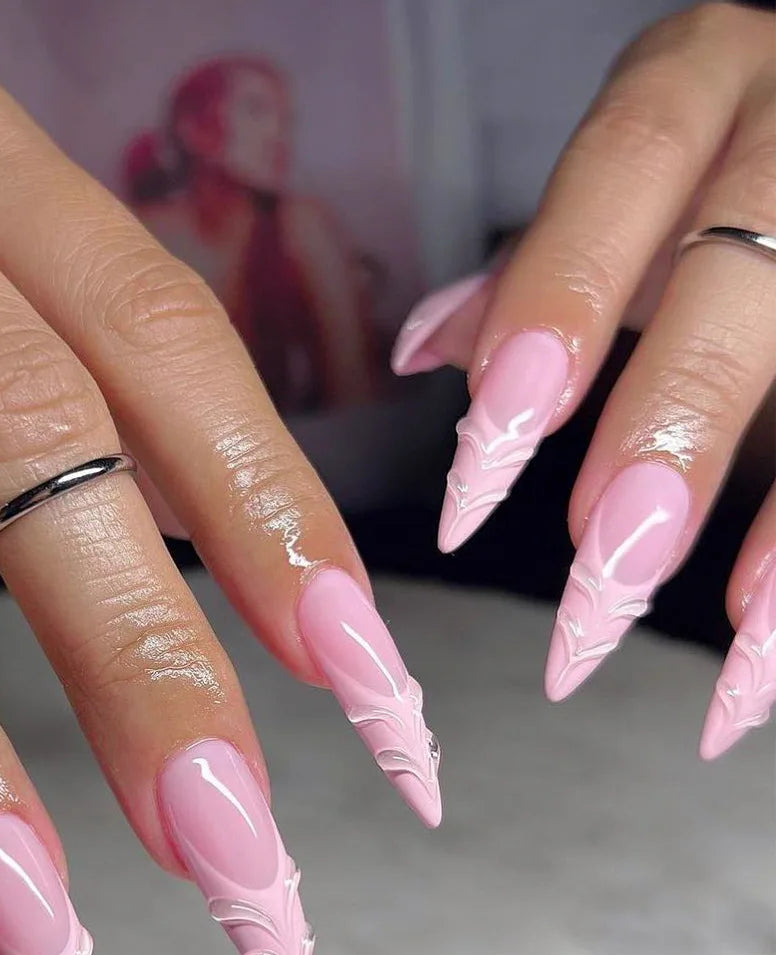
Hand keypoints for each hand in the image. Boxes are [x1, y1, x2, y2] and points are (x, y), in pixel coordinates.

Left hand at [391, 3, 775, 755]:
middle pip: (747, 281)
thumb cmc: (710, 145)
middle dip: (674, 430)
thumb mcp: (623, 168)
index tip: (485, 457)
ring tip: (729, 663)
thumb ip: (531, 265)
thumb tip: (421, 356)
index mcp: (700, 83)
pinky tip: (770, 643)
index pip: (621, 180)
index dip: (556, 312)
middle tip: (599, 566)